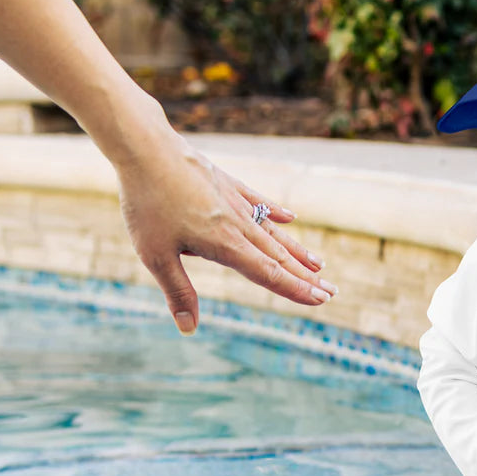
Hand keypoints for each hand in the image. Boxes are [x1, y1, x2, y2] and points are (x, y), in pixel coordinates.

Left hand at [116, 131, 337, 334]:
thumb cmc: (147, 203)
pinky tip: (292, 217)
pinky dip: (277, 212)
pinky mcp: (227, 182)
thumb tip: (189, 328)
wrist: (145, 147)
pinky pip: (258, 201)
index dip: (295, 290)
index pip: (269, 274)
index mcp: (226, 244)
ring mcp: (235, 201)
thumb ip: (178, 291)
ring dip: (297, 250)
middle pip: (279, 256)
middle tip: (331, 291)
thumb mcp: (155, 255)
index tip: (320, 300)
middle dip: (306, 277)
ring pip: (273, 232)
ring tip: (319, 264)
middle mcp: (239, 224)